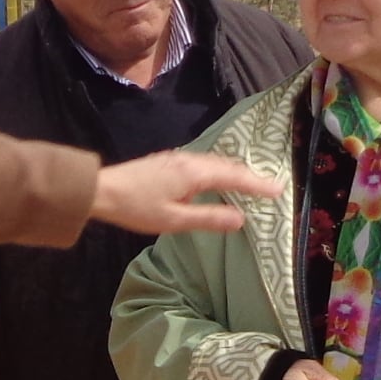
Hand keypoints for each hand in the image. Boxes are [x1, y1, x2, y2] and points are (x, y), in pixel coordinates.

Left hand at [91, 151, 274, 233]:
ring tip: (250, 185)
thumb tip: (240, 219)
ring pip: (216, 162)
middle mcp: (190, 160)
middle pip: (228, 166)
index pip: (235, 177)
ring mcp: (179, 158)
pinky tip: (218, 180)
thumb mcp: (174, 220)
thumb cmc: (136, 208)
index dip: (259, 184)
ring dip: (235, 173)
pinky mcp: (169, 162)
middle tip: (271, 187)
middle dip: (251, 176)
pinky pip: (205, 163)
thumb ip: (209, 219)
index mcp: (195, 173)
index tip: (279, 189)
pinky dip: (220, 171)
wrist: (101, 190)